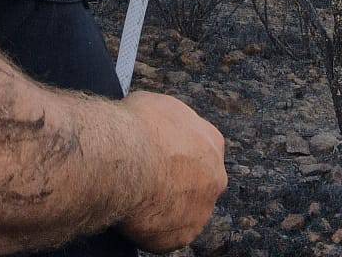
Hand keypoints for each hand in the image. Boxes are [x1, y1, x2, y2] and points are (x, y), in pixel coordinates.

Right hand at [117, 90, 226, 251]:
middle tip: (151, 177)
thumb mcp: (157, 104)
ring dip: (168, 206)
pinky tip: (137, 213)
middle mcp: (215, 178)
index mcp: (212, 143)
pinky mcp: (182, 236)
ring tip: (140, 197)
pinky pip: (169, 234)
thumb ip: (169, 123)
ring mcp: (201, 210)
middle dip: (180, 182)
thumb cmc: (138, 128)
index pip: (202, 150)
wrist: (126, 161)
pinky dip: (154, 228)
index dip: (180, 153)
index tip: (163, 155)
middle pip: (200, 183)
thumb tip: (158, 125)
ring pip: (186, 211)